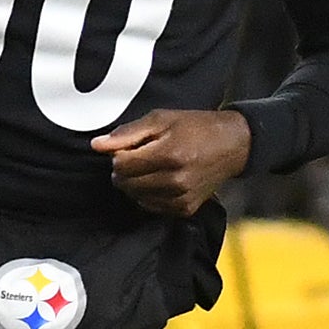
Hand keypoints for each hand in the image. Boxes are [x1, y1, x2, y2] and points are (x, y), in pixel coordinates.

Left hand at [90, 108, 251, 215]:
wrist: (232, 145)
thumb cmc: (195, 127)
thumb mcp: (161, 119)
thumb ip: (126, 133)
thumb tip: (96, 145)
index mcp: (169, 154)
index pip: (121, 164)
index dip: (119, 154)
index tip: (131, 146)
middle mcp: (175, 180)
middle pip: (125, 183)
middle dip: (125, 169)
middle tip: (141, 156)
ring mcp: (181, 198)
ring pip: (135, 197)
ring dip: (136, 183)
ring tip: (152, 167)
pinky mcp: (185, 210)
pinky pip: (150, 207)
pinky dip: (148, 194)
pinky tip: (161, 180)